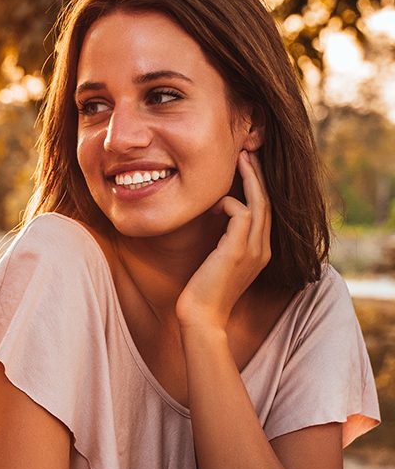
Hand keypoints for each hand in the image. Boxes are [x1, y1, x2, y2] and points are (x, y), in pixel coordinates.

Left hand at [176, 150, 270, 333]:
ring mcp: (253, 250)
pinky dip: (228, 204)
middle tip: (248, 151)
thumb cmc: (202, 291)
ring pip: (259, 203)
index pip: (265, 211)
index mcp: (259, 251)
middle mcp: (262, 249)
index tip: (247, 166)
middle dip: (258, 175)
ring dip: (249, 179)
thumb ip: (223, 239)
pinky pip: (241, 214)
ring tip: (239, 159)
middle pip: (267, 202)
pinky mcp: (237, 251)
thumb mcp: (216, 259)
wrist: (201, 318)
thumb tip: (215, 212)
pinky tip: (214, 207)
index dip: (259, 187)